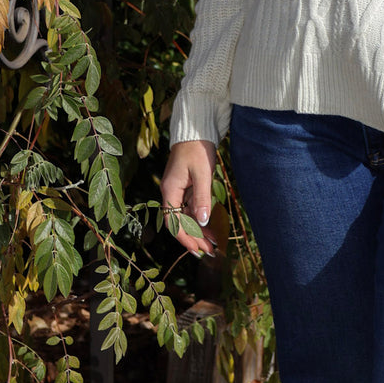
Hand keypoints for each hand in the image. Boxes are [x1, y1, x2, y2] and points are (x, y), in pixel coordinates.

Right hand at [160, 140, 217, 255]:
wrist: (196, 131)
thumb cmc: (197, 150)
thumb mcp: (202, 174)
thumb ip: (202, 198)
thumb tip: (202, 221)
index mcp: (170, 191)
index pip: (174, 222)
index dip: (185, 238)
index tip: (197, 249)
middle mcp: (171, 193)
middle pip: (180, 222)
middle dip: (194, 238)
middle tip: (209, 251)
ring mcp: (179, 191)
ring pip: (187, 217)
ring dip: (198, 231)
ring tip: (213, 243)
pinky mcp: (187, 188)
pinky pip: (191, 208)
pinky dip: (200, 219)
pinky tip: (211, 227)